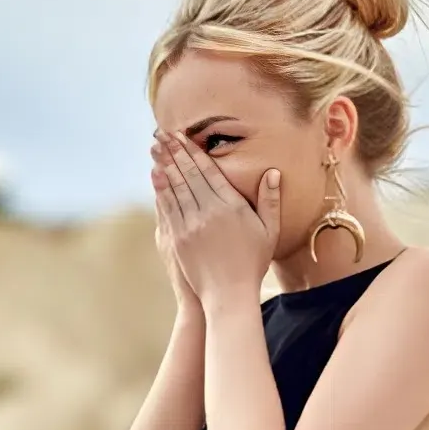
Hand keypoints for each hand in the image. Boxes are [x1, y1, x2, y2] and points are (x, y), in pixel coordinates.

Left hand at [152, 131, 279, 302]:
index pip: (208, 172)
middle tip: (163, 133)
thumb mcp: (269, 231)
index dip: (194, 152)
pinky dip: (161, 189)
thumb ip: (270, 200)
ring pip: (175, 188)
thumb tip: (273, 173)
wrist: (229, 295)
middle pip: (188, 174)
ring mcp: (191, 225)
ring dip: (164, 164)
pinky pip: (167, 208)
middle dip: (175, 152)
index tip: (183, 136)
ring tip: (155, 147)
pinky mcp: (178, 239)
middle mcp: (209, 212)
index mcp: (231, 207)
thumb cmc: (253, 263)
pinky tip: (156, 175)